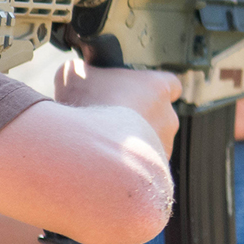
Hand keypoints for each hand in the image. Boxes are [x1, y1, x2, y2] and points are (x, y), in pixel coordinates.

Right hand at [54, 59, 181, 156]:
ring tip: (105, 147)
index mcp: (158, 86)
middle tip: (111, 123)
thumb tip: (77, 72)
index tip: (137, 92)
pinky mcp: (156, 173)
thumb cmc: (88, 107)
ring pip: (152, 143)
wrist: (93, 153)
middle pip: (158, 115)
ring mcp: (164, 146)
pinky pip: (143, 168)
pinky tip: (107, 165)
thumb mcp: (73, 74)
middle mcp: (169, 116)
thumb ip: (82, 71)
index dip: (152, 88)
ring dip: (134, 145)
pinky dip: (129, 168)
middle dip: (138, 119)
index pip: (170, 83)